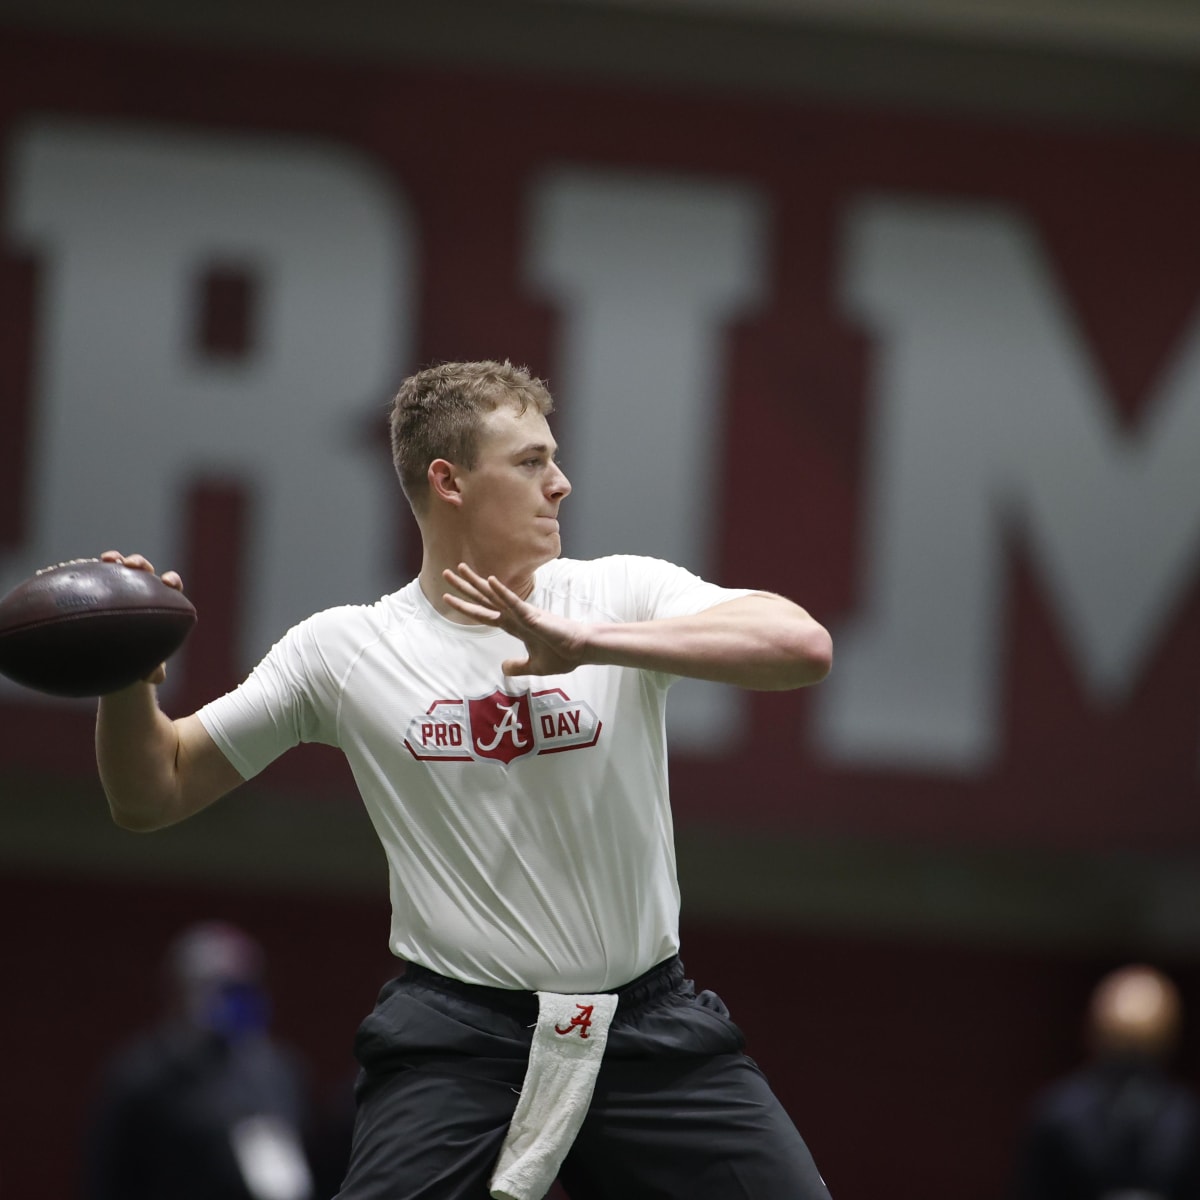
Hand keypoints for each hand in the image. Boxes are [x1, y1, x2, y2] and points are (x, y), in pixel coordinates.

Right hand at [100, 550, 184, 684]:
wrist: (114, 657)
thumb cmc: (136, 659)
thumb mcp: (144, 666)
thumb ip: (153, 669)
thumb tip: (155, 678)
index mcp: (160, 605)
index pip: (171, 588)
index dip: (171, 581)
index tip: (168, 583)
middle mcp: (142, 591)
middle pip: (145, 572)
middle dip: (141, 564)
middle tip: (135, 566)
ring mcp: (120, 586)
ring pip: (121, 568)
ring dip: (117, 560)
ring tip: (110, 560)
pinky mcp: (100, 587)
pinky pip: (96, 574)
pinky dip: (92, 568)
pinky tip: (82, 567)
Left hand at [442, 563, 586, 676]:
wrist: (581, 651)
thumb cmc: (563, 654)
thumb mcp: (534, 666)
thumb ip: (518, 666)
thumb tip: (503, 669)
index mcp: (515, 625)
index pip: (485, 613)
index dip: (466, 607)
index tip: (448, 598)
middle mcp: (515, 615)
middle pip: (484, 598)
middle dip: (464, 586)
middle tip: (446, 573)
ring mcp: (523, 613)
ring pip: (494, 595)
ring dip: (477, 582)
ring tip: (459, 568)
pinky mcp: (532, 616)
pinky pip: (514, 602)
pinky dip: (502, 592)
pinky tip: (491, 580)